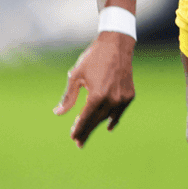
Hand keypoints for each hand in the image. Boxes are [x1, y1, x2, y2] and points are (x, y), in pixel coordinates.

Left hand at [54, 32, 136, 147]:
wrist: (116, 45)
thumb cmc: (93, 58)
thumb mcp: (76, 76)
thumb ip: (68, 96)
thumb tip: (58, 113)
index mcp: (96, 95)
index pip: (85, 118)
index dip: (78, 129)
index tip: (73, 138)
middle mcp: (111, 100)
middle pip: (96, 121)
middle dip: (86, 131)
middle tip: (78, 143)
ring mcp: (122, 99)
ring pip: (107, 118)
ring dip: (97, 126)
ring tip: (88, 134)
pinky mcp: (129, 96)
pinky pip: (119, 112)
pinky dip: (112, 119)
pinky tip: (107, 126)